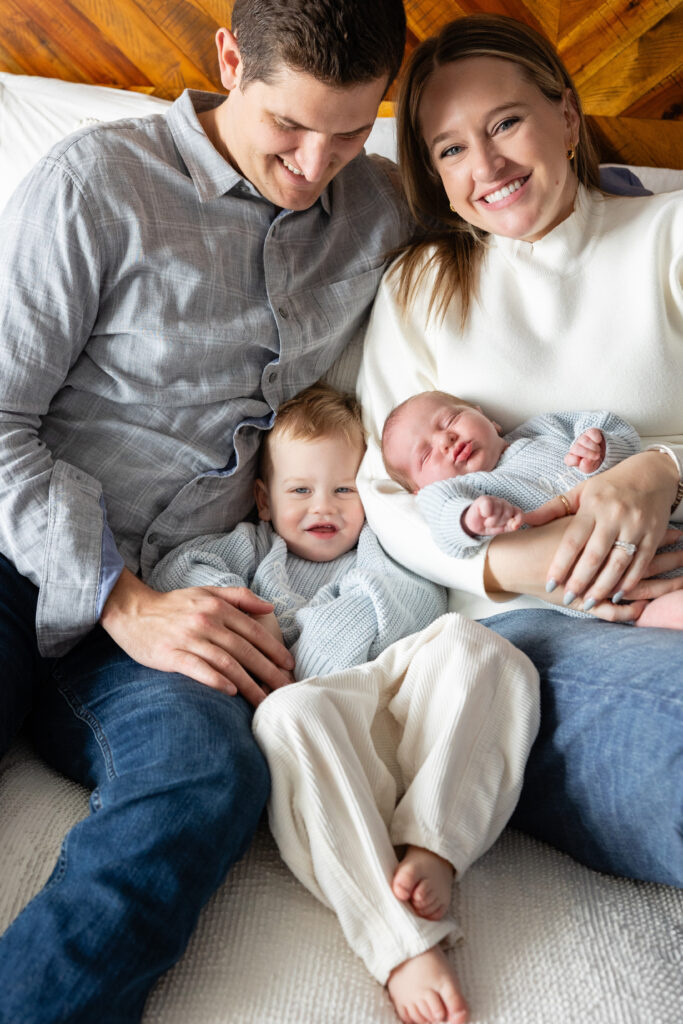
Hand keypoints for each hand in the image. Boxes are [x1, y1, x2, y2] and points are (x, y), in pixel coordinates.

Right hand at [100, 569, 294, 706]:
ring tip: (263, 700)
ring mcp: (188, 637)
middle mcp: (206, 621)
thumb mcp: (207, 592)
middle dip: (268, 671)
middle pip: (244, 649)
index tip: (289, 665)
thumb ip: (239, 597)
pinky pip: (197, 668)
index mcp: (217, 606)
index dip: (273, 648)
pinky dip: (216, 680)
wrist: (132, 611)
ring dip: (248, 683)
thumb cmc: (174, 605)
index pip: (252, 630)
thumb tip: (269, 608)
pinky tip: (231, 692)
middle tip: (285, 689)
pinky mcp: (171, 654)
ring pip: (225, 662)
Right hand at [463, 495, 522, 536]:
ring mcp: (493, 500)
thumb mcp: (501, 529)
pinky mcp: (484, 499)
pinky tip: (483, 514)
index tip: (513, 526)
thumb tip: (515, 526)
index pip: (519, 512)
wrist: (472, 525)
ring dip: (492, 520)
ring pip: (499, 509)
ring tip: (487, 522)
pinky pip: (489, 505)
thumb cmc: (488, 526)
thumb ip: (511, 526)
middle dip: (500, 522)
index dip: (518, 520)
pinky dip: (486, 513)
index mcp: (509, 509)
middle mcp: (503, 503)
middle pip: (508, 512)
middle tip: (492, 524)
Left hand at [522, 450, 678, 604]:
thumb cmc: (609, 486)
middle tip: (568, 599)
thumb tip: (523, 520)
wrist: (652, 474)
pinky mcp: (653, 535)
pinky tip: (616, 595)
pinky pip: (640, 563)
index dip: (560, 565)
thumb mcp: (580, 492)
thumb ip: (553, 509)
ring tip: (588, 603)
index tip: (550, 584)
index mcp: (593, 506)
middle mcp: (614, 516)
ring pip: (617, 563)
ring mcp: (635, 526)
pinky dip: (629, 582)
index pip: (573, 540)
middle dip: (580, 581)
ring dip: (602, 587)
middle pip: (594, 556)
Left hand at [564, 428, 604, 473]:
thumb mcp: (591, 468)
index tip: (580, 461)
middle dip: (587, 453)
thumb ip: (586, 467)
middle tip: (596, 457)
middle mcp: (575, 447)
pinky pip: (592, 433)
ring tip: (598, 451)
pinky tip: (598, 442)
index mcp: (572, 458)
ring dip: (594, 447)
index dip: (573, 460)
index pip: (568, 459)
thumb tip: (585, 461)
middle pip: (576, 448)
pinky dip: (597, 438)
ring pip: (584, 440)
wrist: (605, 453)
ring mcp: (582, 439)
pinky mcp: (590, 432)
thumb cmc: (594, 462)